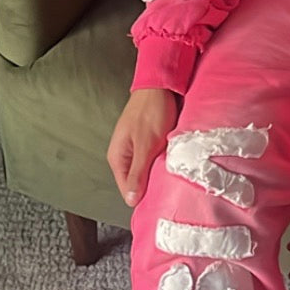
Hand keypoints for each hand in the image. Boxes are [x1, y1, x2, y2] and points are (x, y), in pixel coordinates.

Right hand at [107, 88, 179, 206]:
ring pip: (146, 172)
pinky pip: (152, 161)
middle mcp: (123, 156)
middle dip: (151, 187)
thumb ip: (137, 173)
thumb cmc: (151, 113)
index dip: (142, 198)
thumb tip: (131, 199)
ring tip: (171, 177)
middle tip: (168, 191)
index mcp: (117, 158)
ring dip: (157, 174)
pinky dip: (161, 163)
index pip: (127, 191)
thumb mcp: (146, 146)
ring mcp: (135, 149)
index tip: (159, 203)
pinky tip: (171, 164)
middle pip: (136, 183)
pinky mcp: (147, 144)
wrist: (160, 87)